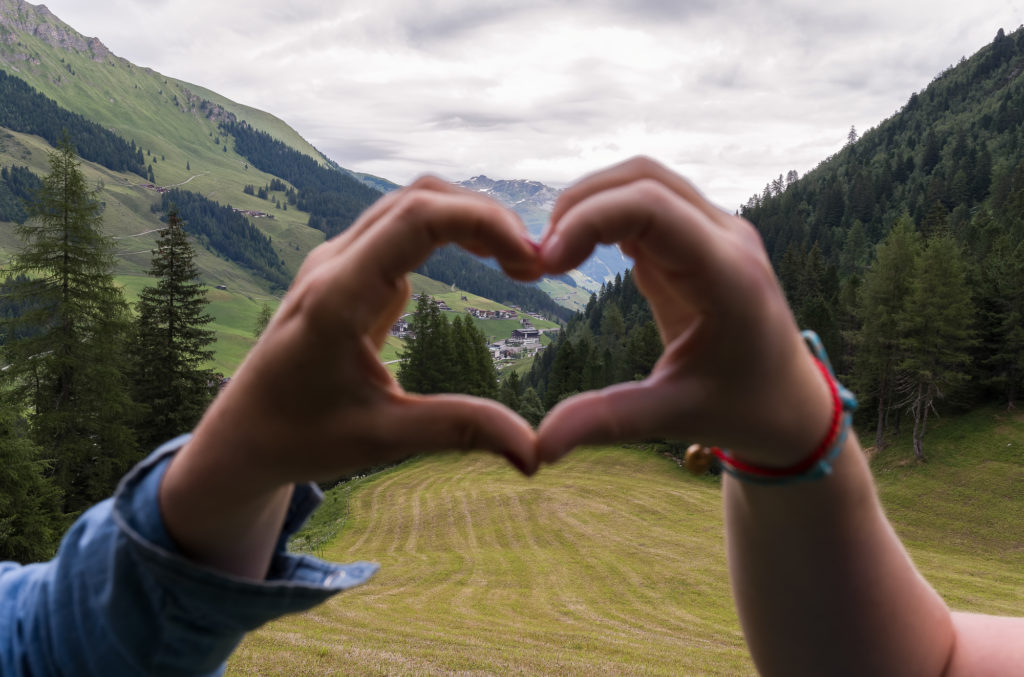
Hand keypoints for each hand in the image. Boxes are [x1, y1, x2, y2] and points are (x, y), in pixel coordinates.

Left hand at [160, 178, 541, 576]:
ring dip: (467, 220)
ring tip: (518, 262)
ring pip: (409, 206)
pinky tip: (483, 263)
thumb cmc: (300, 438)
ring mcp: (336, 264)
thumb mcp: (383, 438)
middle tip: (536, 263)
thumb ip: (459, 431)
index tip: (532, 260)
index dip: (482, 221)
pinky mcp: (344, 274)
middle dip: (485, 217)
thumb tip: (535, 453)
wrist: (240, 436)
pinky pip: (400, 231)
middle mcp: (333, 265)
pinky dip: (449, 233)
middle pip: (418, 198)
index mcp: (338, 297)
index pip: (416, 219)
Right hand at [535, 157, 832, 466]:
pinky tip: (577, 255)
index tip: (544, 264)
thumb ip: (607, 422)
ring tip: (553, 257)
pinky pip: (648, 204)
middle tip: (537, 260)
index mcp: (727, 275)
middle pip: (643, 178)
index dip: (589, 221)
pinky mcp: (700, 239)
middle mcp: (726, 239)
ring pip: (644, 181)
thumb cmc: (743, 410)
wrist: (792, 404)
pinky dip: (605, 217)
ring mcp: (716, 233)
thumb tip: (539, 447)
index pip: (652, 207)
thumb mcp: (674, 417)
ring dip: (591, 206)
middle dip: (580, 206)